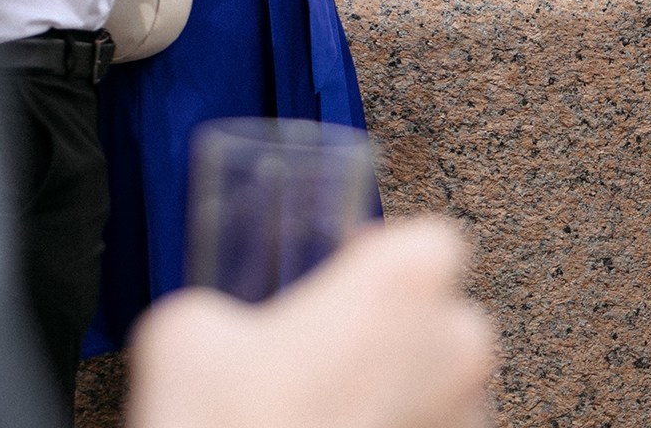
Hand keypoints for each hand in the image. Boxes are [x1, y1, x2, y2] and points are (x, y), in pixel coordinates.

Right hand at [129, 218, 495, 427]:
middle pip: (439, 314)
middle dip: (386, 332)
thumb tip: (215, 323)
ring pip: (438, 383)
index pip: (426, 240)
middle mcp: (455, 344)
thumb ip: (223, 306)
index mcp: (406, 282)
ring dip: (394, 392)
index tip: (346, 275)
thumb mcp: (186, 332)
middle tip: (320, 355)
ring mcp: (464, 416)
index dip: (380, 258)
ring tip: (323, 413)